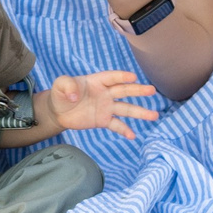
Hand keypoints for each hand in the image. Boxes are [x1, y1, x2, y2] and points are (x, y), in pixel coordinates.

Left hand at [45, 69, 159, 139]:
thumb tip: (75, 96)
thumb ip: (66, 85)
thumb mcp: (59, 85)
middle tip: (152, 90)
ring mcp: (106, 107)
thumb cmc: (60, 94)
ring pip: (125, 108)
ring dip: (140, 112)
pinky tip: (133, 135)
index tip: (133, 77)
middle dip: (138, 90)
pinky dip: (124, 130)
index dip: (121, 76)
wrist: (58, 111)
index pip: (111, 77)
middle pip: (124, 90)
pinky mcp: (104, 120)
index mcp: (96, 81)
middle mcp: (105, 93)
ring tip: (154, 115)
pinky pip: (116, 125)